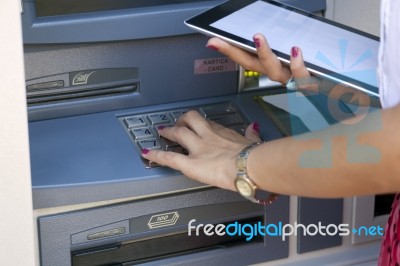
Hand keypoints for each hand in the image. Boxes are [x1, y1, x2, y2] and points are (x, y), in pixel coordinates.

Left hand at [141, 110, 261, 190]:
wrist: (249, 165)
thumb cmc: (254, 155)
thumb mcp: (253, 141)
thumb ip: (251, 134)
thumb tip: (253, 129)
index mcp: (222, 132)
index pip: (207, 123)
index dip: (198, 123)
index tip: (196, 123)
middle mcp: (207, 136)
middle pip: (190, 120)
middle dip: (181, 120)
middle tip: (177, 122)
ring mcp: (196, 148)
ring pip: (178, 133)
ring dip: (169, 131)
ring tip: (161, 131)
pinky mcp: (189, 164)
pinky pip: (169, 158)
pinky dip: (156, 155)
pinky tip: (146, 153)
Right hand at [207, 34, 374, 105]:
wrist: (356, 94)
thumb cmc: (332, 76)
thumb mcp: (311, 59)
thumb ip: (295, 51)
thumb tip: (284, 37)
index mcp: (281, 69)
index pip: (251, 60)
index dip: (232, 52)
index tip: (214, 42)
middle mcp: (285, 78)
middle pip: (255, 66)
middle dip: (235, 53)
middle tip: (218, 42)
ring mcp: (298, 82)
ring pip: (276, 74)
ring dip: (265, 56)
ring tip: (257, 38)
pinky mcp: (316, 86)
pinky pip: (303, 79)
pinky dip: (299, 66)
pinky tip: (297, 51)